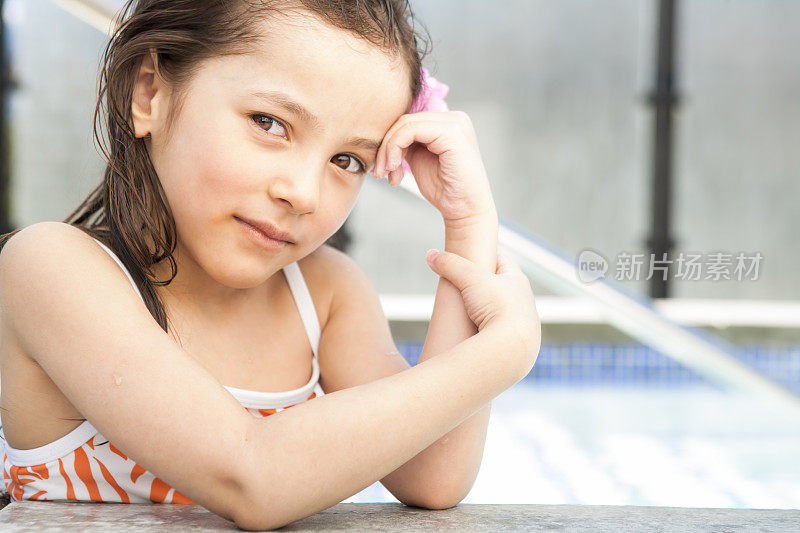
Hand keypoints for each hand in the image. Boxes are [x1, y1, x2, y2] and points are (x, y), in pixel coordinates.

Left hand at [373, 111, 495, 225]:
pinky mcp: (451, 133)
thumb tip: (384, 135)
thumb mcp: (420, 159)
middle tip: (380, 173)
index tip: (383, 170)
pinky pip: (410, 131)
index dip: (389, 143)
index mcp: (449, 123)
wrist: (465, 210)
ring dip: (388, 150)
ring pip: (405, 124)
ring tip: (386, 173)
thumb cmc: (445, 189)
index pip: (409, 121)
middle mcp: (454, 118)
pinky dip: (395, 148)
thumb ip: (408, 143)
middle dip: (386, 147)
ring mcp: (454, 124)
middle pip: (405, 121)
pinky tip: (394, 168)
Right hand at [425, 249, 540, 375]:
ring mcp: (520, 324)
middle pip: (500, 287)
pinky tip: (474, 335)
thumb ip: (450, 264)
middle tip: (462, 286)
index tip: (470, 259)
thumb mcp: (470, 278)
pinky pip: (499, 334)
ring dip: (485, 311)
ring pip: (500, 312)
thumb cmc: (497, 307)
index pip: (502, 261)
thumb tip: (431, 255)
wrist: (512, 348)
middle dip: (483, 286)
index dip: (485, 257)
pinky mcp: (515, 345)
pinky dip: (487, 331)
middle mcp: (523, 301)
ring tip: (465, 313)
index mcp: (517, 280)